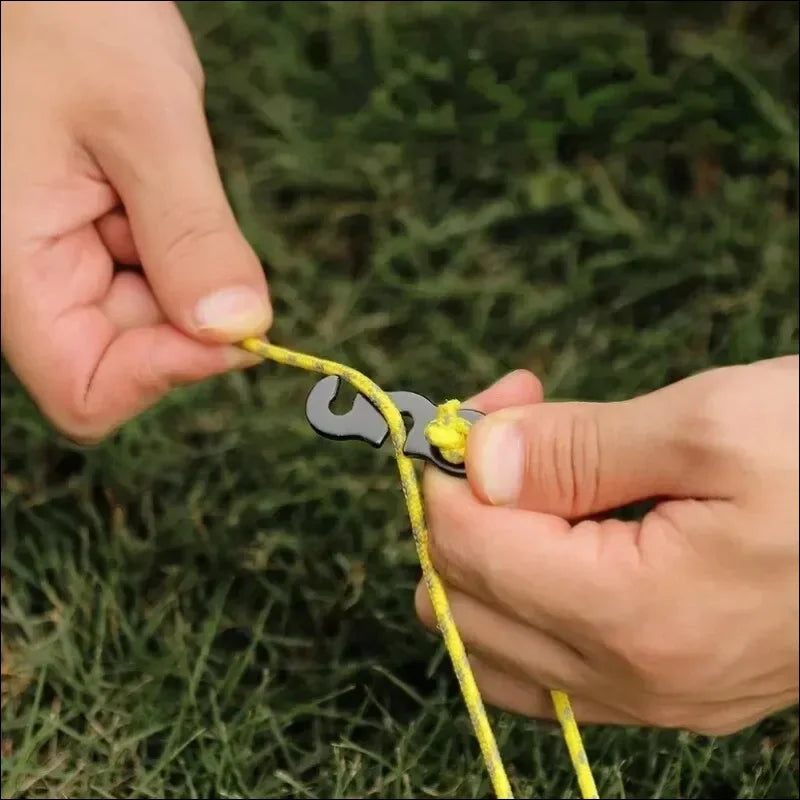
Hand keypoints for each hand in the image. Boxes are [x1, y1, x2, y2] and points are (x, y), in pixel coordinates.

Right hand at [1, 1, 270, 442]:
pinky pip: (154, 284)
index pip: (88, 394)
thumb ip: (191, 235)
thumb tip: (240, 328)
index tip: (228, 319)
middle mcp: (33, 283)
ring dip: (184, 272)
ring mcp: (62, 267)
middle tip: (190, 216)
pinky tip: (160, 188)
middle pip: (129, 362)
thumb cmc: (69, 20)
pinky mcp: (91, 249)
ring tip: (161, 182)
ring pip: (150, 324)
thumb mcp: (145, 123)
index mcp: (18, 268)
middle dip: (186, 310)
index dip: (167, 373)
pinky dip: (181, 253)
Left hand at [416, 357, 798, 735]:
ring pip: (489, 636)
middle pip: (462, 598)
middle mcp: (631, 678)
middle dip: (463, 502)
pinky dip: (524, 584)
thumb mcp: (709, 426)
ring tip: (540, 470)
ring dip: (485, 544)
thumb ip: (573, 447)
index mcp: (633, 616)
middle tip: (516, 426)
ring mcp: (648, 694)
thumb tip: (475, 461)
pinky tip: (564, 523)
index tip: (481, 411)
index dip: (450, 472)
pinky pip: (542, 657)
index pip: (465, 550)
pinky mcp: (664, 685)